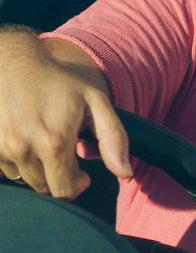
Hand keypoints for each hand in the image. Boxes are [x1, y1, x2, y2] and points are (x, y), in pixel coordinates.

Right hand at [0, 31, 131, 198]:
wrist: (14, 62)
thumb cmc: (59, 81)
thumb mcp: (95, 101)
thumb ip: (113, 138)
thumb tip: (125, 173)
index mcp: (53, 142)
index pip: (64, 191)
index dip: (77, 186)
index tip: (82, 175)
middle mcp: (23, 149)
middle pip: (45, 188)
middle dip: (59, 177)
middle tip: (65, 155)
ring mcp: (2, 148)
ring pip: (25, 179)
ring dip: (38, 170)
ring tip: (45, 142)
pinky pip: (6, 168)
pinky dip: (18, 161)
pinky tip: (27, 139)